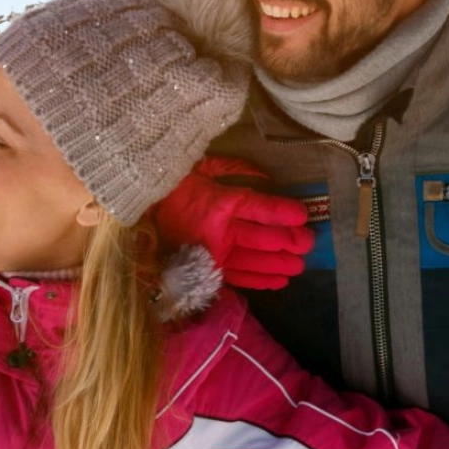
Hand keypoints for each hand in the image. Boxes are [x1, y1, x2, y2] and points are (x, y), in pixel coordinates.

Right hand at [153, 156, 315, 290]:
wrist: (138, 209)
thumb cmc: (173, 184)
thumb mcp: (203, 167)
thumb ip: (236, 170)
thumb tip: (265, 178)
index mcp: (219, 203)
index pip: (259, 209)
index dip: (283, 213)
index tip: (303, 215)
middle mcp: (219, 232)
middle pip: (263, 238)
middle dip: (290, 241)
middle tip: (310, 242)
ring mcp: (214, 254)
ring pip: (255, 261)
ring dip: (280, 263)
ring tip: (300, 265)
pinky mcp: (208, 268)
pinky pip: (240, 278)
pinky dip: (261, 281)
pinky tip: (280, 280)